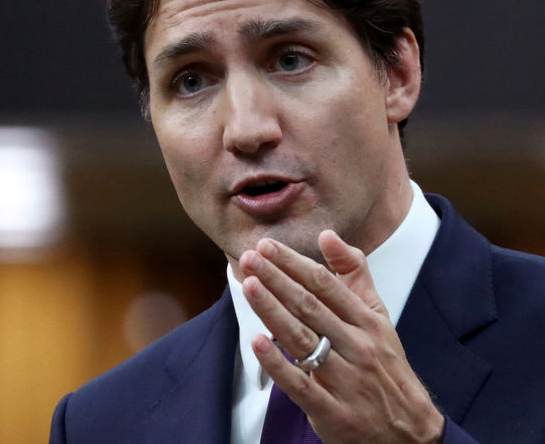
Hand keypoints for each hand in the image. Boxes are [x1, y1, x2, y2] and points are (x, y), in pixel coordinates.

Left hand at [239, 230, 443, 443]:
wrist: (410, 431)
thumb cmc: (385, 365)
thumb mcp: (377, 316)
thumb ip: (354, 274)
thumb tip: (328, 235)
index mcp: (368, 321)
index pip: (325, 284)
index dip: (294, 263)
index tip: (266, 246)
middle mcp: (358, 347)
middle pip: (310, 307)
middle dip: (276, 279)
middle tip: (248, 258)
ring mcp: (346, 380)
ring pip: (303, 340)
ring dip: (273, 311)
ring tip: (249, 286)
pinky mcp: (333, 412)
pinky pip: (301, 385)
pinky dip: (278, 364)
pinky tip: (258, 342)